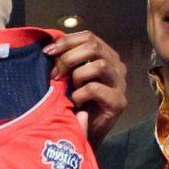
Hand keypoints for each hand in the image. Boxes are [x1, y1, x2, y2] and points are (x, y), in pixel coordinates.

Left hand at [44, 30, 126, 146]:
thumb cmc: (75, 102)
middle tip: (55, 74)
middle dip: (69, 58)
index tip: (47, 52)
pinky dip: (79, 94)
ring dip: (77, 76)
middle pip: (94, 46)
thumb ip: (66, 60)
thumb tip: (50, 47)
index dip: (66, 41)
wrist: (83, 132)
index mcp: (106, 55)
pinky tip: (75, 103)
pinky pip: (94, 89)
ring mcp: (120, 84)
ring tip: (69, 90)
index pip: (88, 36)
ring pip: (98, 65)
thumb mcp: (69, 76)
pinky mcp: (118, 102)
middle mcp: (117, 66)